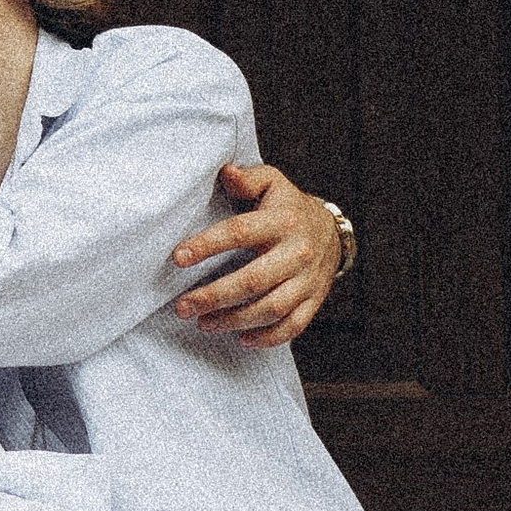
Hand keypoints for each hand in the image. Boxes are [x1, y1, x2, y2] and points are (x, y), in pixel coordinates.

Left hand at [169, 162, 344, 349]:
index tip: (178, 258)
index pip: (240, 232)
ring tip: (202, 323)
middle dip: (214, 296)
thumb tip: (225, 172)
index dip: (207, 245)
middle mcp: (298, 252)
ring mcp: (308, 280)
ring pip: (271, 309)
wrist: (332, 230)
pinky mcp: (314, 300)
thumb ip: (246, 179)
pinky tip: (240, 339)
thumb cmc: (287, 206)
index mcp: (283, 221)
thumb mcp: (271, 182)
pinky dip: (267, 338)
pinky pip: (292, 326)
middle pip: (253, 280)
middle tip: (182, 306)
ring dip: (234, 321)